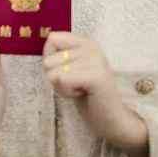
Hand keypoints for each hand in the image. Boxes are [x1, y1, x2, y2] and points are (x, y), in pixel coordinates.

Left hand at [43, 32, 147, 156]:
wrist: (110, 118)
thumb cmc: (86, 93)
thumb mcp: (69, 68)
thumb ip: (57, 54)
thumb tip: (47, 42)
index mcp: (86, 42)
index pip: (52, 39)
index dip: (50, 58)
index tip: (67, 71)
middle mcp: (92, 47)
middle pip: (48, 60)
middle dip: (56, 77)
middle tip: (76, 84)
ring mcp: (95, 60)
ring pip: (52, 72)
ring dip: (62, 87)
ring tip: (80, 89)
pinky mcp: (95, 76)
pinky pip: (61, 80)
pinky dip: (66, 92)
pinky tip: (82, 94)